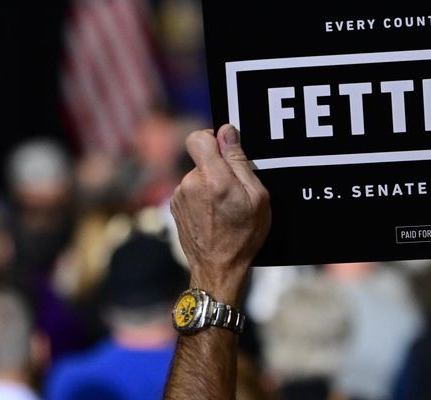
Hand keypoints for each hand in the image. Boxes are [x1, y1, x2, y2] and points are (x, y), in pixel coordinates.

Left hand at [170, 124, 270, 303]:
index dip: (212, 138)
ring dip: (209, 184)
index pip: (199, 137)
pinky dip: (201, 197)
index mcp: (213, 178)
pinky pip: (190, 190)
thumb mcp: (257, 198)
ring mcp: (178, 195)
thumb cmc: (243, 235)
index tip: (225, 149)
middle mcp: (190, 184)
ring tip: (224, 207)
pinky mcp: (174, 206)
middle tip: (234, 189)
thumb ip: (240, 161)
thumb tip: (227, 132)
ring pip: (196, 175)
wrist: (217, 269)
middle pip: (202, 158)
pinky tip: (212, 215)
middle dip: (218, 167)